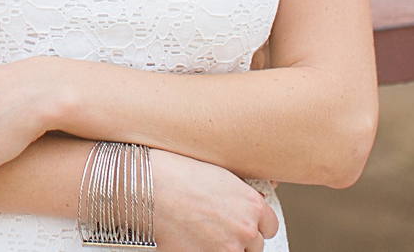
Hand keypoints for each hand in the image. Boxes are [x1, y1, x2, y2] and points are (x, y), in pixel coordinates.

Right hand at [150, 149, 277, 251]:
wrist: (144, 187)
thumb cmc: (173, 171)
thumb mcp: (215, 172)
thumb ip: (238, 190)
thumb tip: (252, 195)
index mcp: (251, 203)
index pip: (269, 225)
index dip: (254, 224)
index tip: (242, 222)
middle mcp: (245, 228)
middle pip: (254, 245)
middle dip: (239, 237)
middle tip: (217, 228)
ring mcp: (227, 248)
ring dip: (224, 247)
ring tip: (203, 235)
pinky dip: (205, 251)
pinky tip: (192, 241)